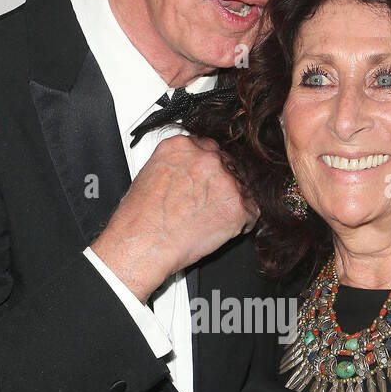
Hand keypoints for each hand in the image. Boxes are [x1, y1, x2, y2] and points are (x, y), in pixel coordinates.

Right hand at [91, 135, 257, 301]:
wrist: (143, 244)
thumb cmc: (140, 219)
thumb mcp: (150, 175)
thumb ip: (177, 166)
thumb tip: (186, 173)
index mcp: (182, 147)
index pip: (208, 148)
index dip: (208, 168)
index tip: (206, 180)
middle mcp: (206, 158)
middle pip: (228, 164)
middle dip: (221, 184)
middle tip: (208, 204)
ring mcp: (225, 181)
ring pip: (242, 188)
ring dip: (231, 203)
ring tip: (209, 220)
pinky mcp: (237, 206)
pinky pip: (251, 213)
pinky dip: (240, 223)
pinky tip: (221, 230)